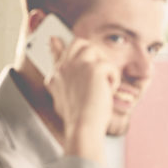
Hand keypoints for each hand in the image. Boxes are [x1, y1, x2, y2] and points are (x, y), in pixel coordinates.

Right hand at [46, 35, 117, 158]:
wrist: (83, 128)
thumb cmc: (76, 118)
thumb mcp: (61, 99)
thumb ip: (59, 81)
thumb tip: (55, 65)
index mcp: (56, 76)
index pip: (59, 51)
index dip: (61, 45)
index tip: (55, 39)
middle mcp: (63, 67)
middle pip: (79, 43)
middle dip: (93, 54)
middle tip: (99, 72)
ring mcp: (77, 66)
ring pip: (95, 50)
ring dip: (104, 67)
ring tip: (103, 86)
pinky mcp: (93, 69)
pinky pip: (109, 66)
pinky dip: (113, 80)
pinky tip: (108, 92)